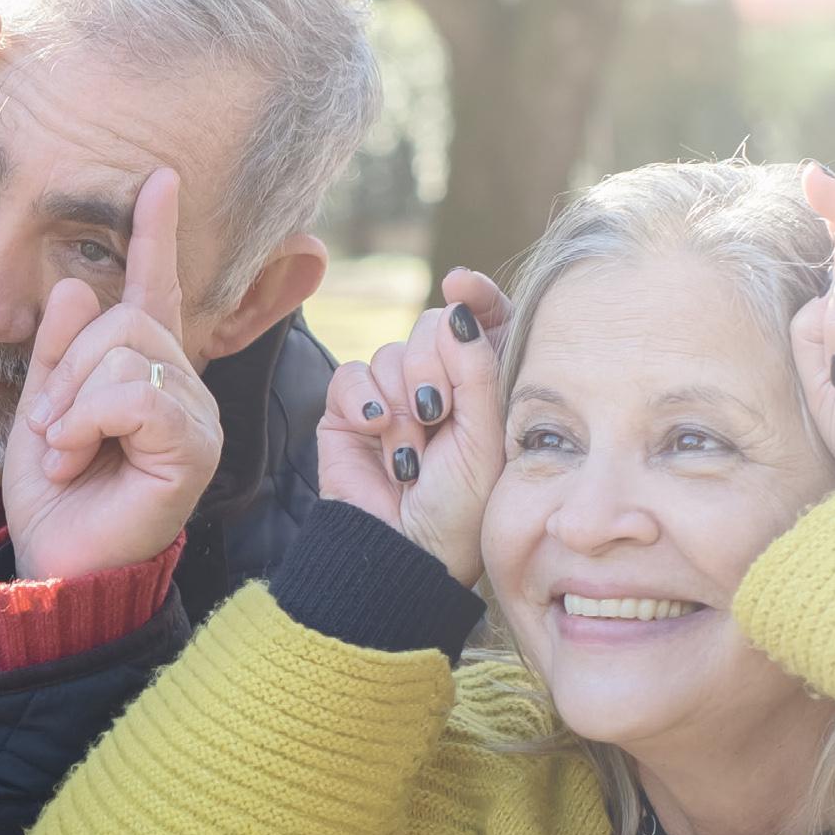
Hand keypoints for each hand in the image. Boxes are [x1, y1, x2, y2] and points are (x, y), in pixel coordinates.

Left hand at [3, 169, 221, 580]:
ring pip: (127, 352)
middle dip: (68, 367)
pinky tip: (78, 456)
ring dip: (73, 401)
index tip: (159, 180)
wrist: (57, 560)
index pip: (154, 290)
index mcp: (144, 370)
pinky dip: (89, 420)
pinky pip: (136, 394)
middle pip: (125, 318)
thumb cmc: (56, 493)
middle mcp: (180, 384)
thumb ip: (57, 348)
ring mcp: (194, 414)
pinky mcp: (194, 446)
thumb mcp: (41, 405)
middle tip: (52, 427)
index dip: (155, 234)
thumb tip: (73, 284)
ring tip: (65, 448)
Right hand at [316, 269, 507, 586]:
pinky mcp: (349, 411)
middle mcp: (439, 386)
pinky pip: (351, 375)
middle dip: (434, 367)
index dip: (475, 298)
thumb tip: (458, 306)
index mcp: (483, 388)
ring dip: (400, 402)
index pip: (483, 321)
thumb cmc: (458, 506)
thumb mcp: (485, 435)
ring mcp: (392, 396)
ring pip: (391, 353)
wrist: (402, 548)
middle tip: (437, 413)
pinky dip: (364, 400)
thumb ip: (477, 367)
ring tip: (409, 451)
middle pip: (430, 328)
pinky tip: (377, 432)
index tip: (463, 285)